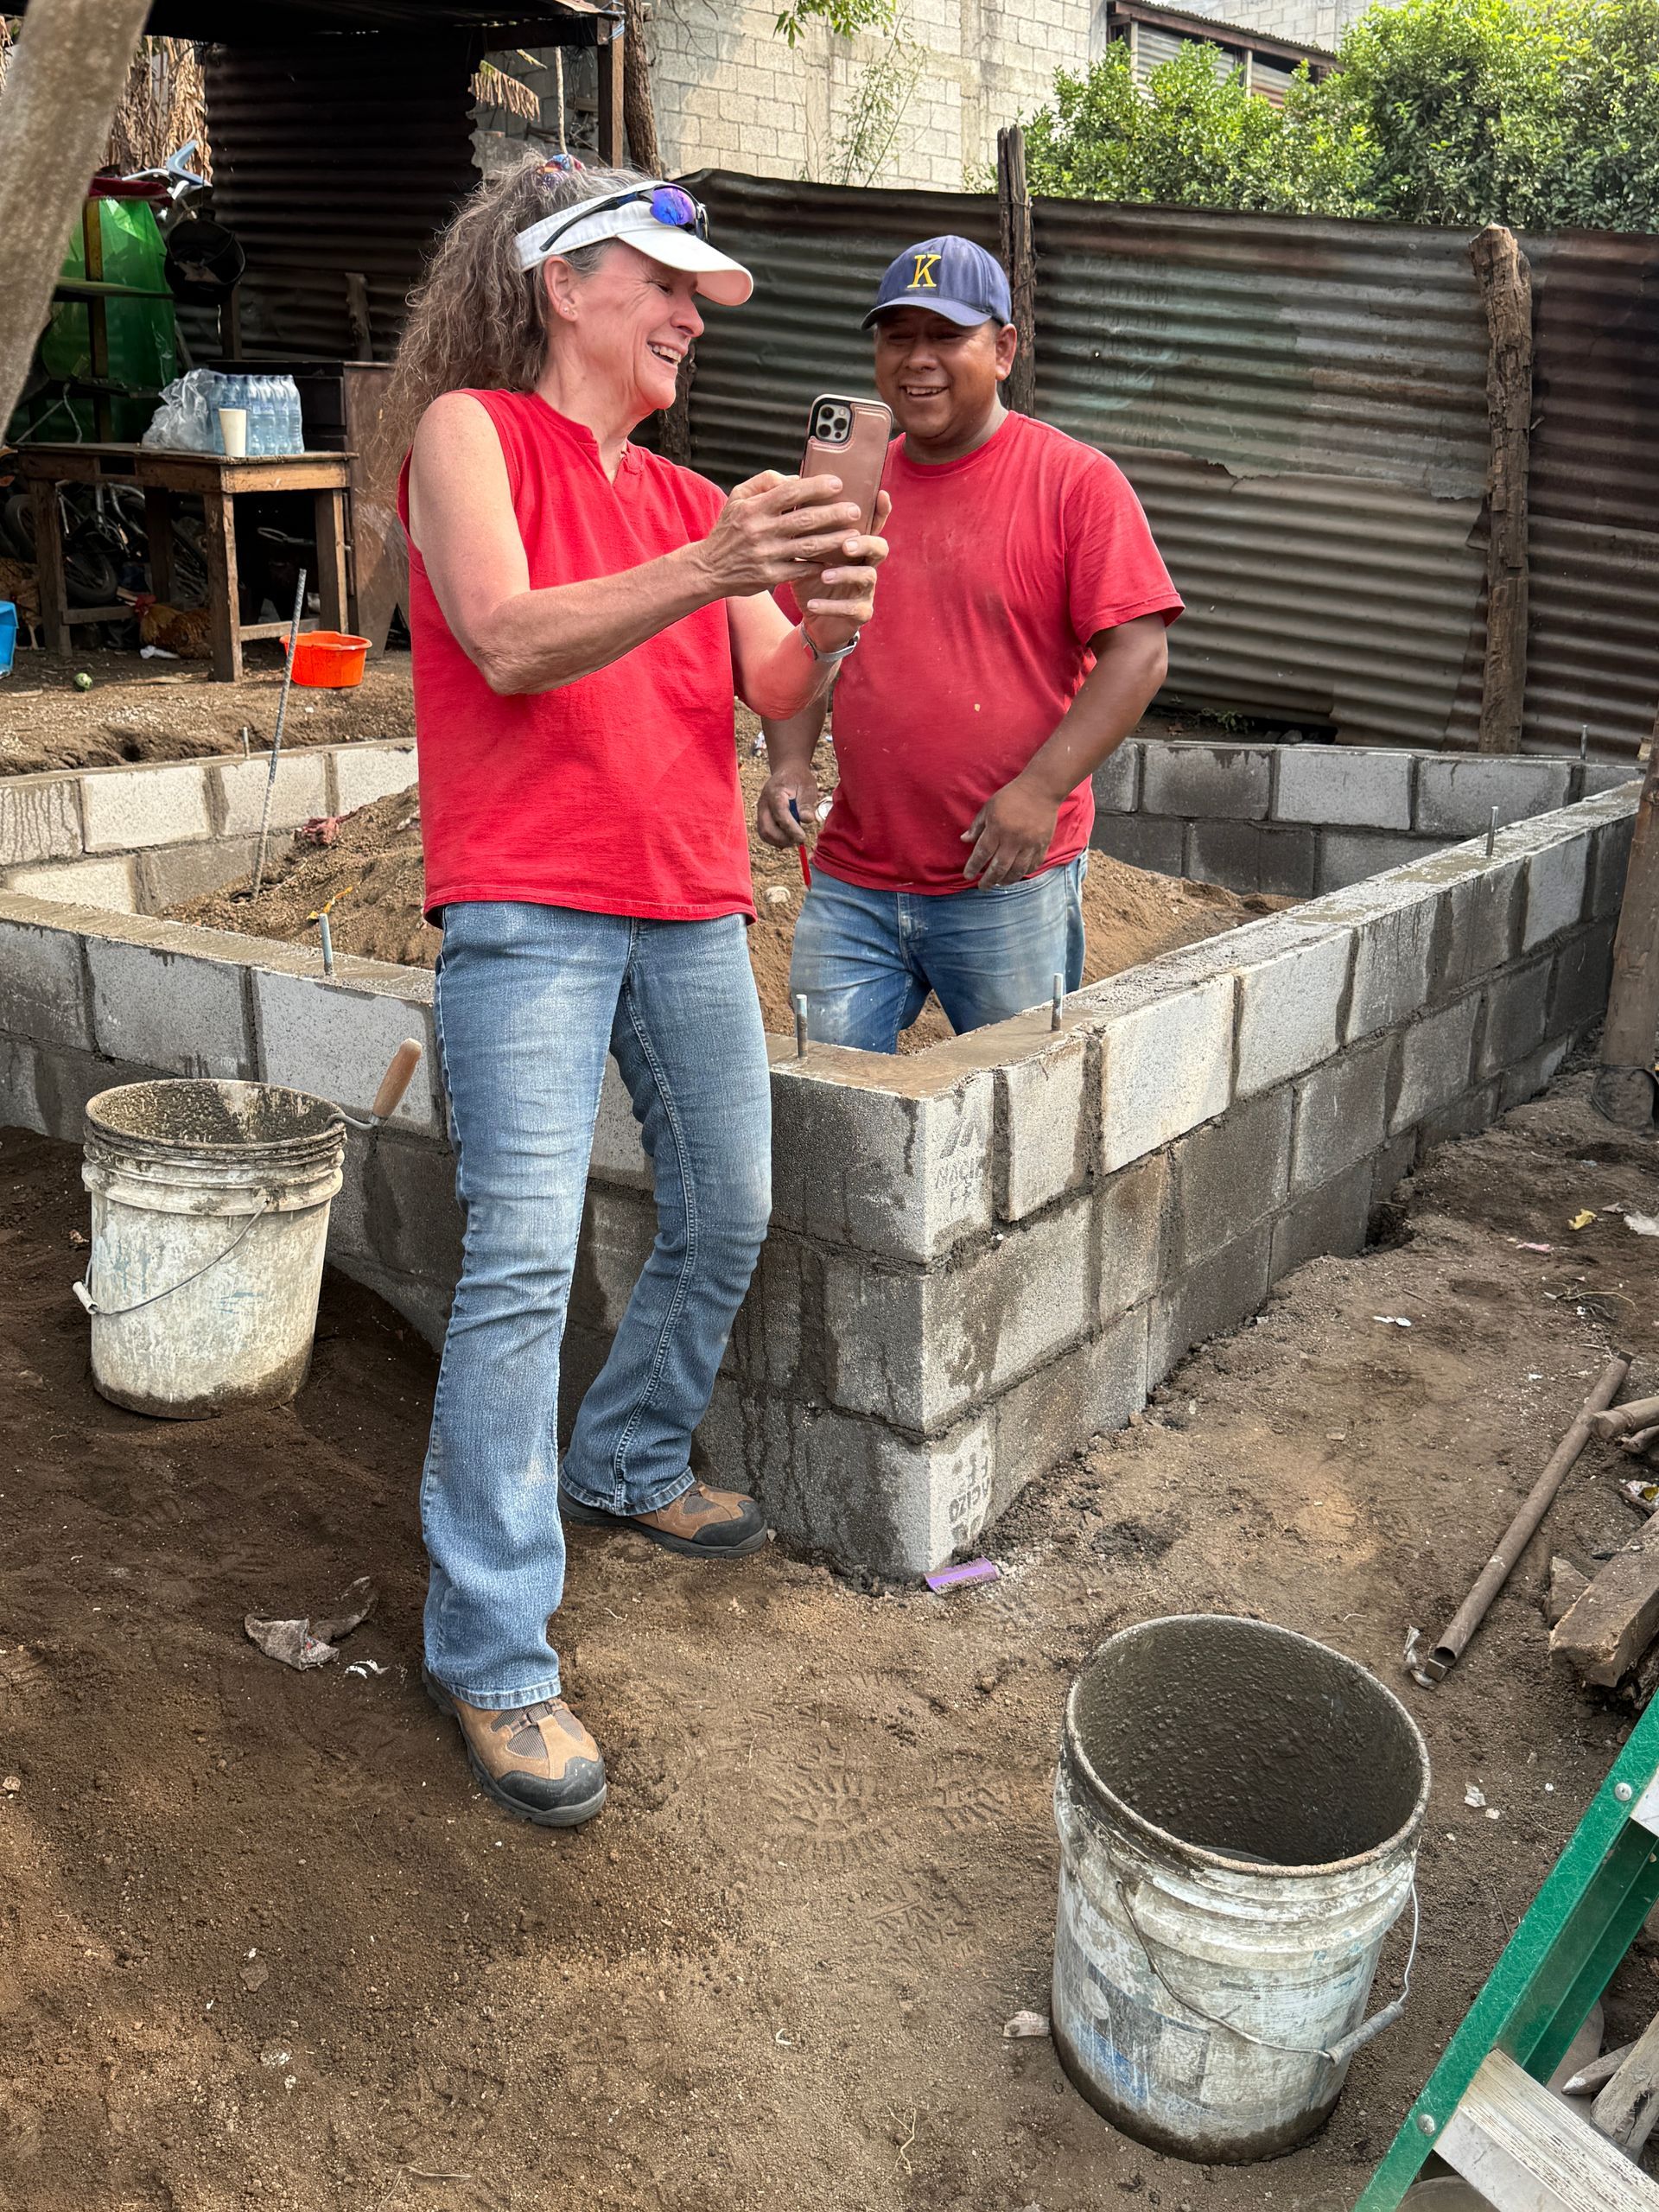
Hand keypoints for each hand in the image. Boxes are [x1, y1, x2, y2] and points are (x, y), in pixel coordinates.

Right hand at [697, 470, 864, 598]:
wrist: (709, 568)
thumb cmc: (729, 529)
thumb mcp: (737, 497)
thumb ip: (764, 482)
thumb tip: (795, 478)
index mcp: (753, 508)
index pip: (790, 492)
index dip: (816, 487)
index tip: (838, 483)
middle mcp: (759, 531)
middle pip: (804, 519)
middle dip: (833, 514)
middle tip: (855, 510)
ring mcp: (765, 555)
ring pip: (807, 546)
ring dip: (834, 540)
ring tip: (855, 534)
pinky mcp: (769, 577)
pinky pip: (801, 570)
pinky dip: (820, 565)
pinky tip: (838, 560)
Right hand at [756, 767, 821, 848]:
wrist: (787, 771)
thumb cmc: (799, 779)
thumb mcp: (807, 787)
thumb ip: (806, 803)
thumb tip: (807, 820)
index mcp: (775, 792)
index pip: (780, 814)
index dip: (791, 828)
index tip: (802, 837)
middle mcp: (764, 803)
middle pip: (767, 828)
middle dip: (783, 839)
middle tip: (799, 840)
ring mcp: (760, 811)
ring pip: (764, 833)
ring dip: (779, 842)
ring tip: (794, 840)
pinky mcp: (761, 817)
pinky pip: (764, 834)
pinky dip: (775, 840)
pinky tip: (787, 840)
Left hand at [800, 489, 890, 656]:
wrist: (815, 618)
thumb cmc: (812, 579)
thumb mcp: (807, 553)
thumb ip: (805, 531)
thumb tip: (789, 499)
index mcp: (856, 546)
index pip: (873, 524)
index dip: (881, 511)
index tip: (881, 495)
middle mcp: (867, 564)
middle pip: (880, 547)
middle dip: (865, 543)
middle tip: (846, 545)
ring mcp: (866, 590)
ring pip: (868, 577)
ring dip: (846, 574)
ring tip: (824, 575)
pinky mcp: (861, 613)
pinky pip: (853, 609)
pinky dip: (831, 606)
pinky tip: (812, 604)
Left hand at [961, 771, 1059, 887]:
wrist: (1041, 789)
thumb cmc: (1012, 796)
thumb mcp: (989, 807)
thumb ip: (977, 826)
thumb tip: (964, 840)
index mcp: (997, 829)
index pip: (982, 854)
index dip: (973, 867)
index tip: (967, 875)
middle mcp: (1013, 840)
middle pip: (999, 868)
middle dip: (988, 880)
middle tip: (983, 887)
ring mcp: (1029, 844)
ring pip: (1016, 871)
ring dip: (1006, 880)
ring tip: (999, 883)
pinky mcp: (1042, 845)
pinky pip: (1033, 865)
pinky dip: (1024, 873)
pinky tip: (1016, 875)